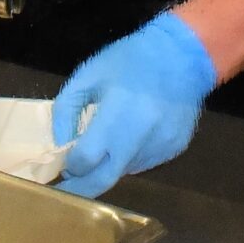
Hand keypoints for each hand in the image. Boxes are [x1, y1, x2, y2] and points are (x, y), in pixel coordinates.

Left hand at [50, 12, 217, 198]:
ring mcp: (160, 147)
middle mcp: (141, 138)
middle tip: (67, 189)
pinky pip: (143, 162)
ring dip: (109, 164)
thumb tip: (60, 146)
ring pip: (124, 171)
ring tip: (109, 140)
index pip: (85, 160)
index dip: (69, 166)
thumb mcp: (88, 75)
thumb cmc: (131, 59)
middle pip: (104, 180)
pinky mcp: (174, 150)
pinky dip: (130, 155)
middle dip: (81, 188)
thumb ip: (66, 111)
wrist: (183, 54)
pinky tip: (133, 132)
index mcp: (117, 115)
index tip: (61, 166)